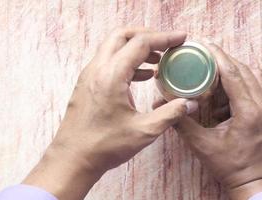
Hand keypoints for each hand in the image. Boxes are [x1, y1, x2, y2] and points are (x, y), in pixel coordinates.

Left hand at [23, 28, 197, 199]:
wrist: (72, 159)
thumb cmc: (105, 146)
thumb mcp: (144, 131)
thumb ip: (170, 114)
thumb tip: (190, 103)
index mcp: (111, 75)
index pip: (140, 43)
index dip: (164, 38)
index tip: (181, 38)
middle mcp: (97, 69)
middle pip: (122, 36)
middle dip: (147, 35)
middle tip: (166, 43)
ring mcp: (90, 76)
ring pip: (113, 47)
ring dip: (136, 48)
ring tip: (158, 59)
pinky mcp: (88, 84)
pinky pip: (109, 62)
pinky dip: (128, 61)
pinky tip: (144, 76)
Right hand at [174, 44, 261, 199]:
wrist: (253, 180)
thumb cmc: (229, 165)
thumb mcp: (202, 145)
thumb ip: (181, 124)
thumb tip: (163, 106)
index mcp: (249, 112)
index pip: (234, 75)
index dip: (218, 57)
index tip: (206, 45)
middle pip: (245, 70)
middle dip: (225, 58)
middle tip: (206, 52)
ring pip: (254, 75)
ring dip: (236, 67)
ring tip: (216, 64)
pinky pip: (259, 85)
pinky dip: (245, 78)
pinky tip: (230, 81)